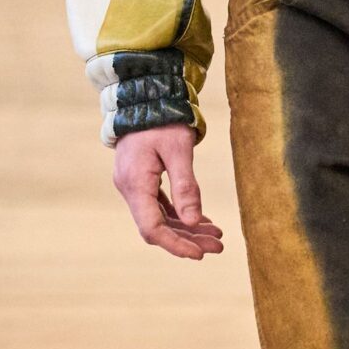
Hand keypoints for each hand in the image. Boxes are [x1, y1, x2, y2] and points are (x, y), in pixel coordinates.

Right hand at [112, 123, 224, 258]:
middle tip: (219, 246)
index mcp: (135, 183)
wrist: (145, 94)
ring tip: (217, 236)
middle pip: (157, 227)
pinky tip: (201, 221)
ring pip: (160, 219)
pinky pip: (159, 206)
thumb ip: (186, 187)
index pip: (152, 228)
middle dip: (188, 239)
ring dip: (187, 229)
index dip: (175, 245)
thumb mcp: (179, 150)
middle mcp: (129, 188)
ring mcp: (133, 185)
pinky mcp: (140, 179)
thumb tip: (194, 222)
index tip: (200, 254)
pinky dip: (179, 215)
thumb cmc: (163, 118)